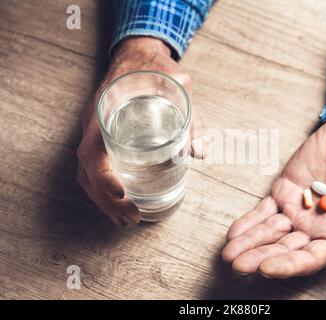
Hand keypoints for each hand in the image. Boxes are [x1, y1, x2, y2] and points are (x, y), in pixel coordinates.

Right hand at [77, 37, 202, 225]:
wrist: (136, 53)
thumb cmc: (154, 67)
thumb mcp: (179, 84)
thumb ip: (191, 116)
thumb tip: (199, 153)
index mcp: (105, 110)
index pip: (92, 150)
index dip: (103, 176)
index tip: (123, 193)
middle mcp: (93, 124)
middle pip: (87, 171)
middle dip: (106, 200)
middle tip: (132, 218)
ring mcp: (93, 131)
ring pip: (86, 174)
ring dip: (102, 201)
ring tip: (125, 220)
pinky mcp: (100, 137)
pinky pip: (92, 168)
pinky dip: (102, 190)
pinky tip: (118, 204)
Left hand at [222, 120, 325, 277]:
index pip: (310, 257)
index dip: (289, 264)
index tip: (267, 268)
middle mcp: (314, 228)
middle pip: (284, 248)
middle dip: (261, 257)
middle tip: (239, 265)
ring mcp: (296, 211)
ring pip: (269, 232)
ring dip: (250, 243)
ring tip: (230, 254)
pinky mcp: (283, 193)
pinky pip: (263, 211)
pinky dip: (248, 222)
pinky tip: (234, 233)